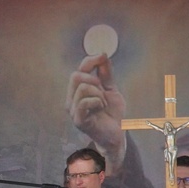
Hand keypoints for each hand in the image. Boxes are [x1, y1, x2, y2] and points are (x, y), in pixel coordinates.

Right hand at [66, 54, 126, 173]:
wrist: (117, 133)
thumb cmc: (112, 113)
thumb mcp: (111, 89)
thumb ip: (105, 73)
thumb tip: (102, 54)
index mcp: (76, 92)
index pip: (78, 70)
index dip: (90, 60)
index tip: (103, 57)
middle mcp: (71, 101)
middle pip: (76, 76)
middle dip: (94, 79)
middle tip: (102, 91)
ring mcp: (73, 111)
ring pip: (82, 88)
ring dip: (98, 93)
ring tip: (103, 103)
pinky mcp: (78, 121)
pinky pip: (84, 102)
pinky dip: (97, 101)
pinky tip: (101, 108)